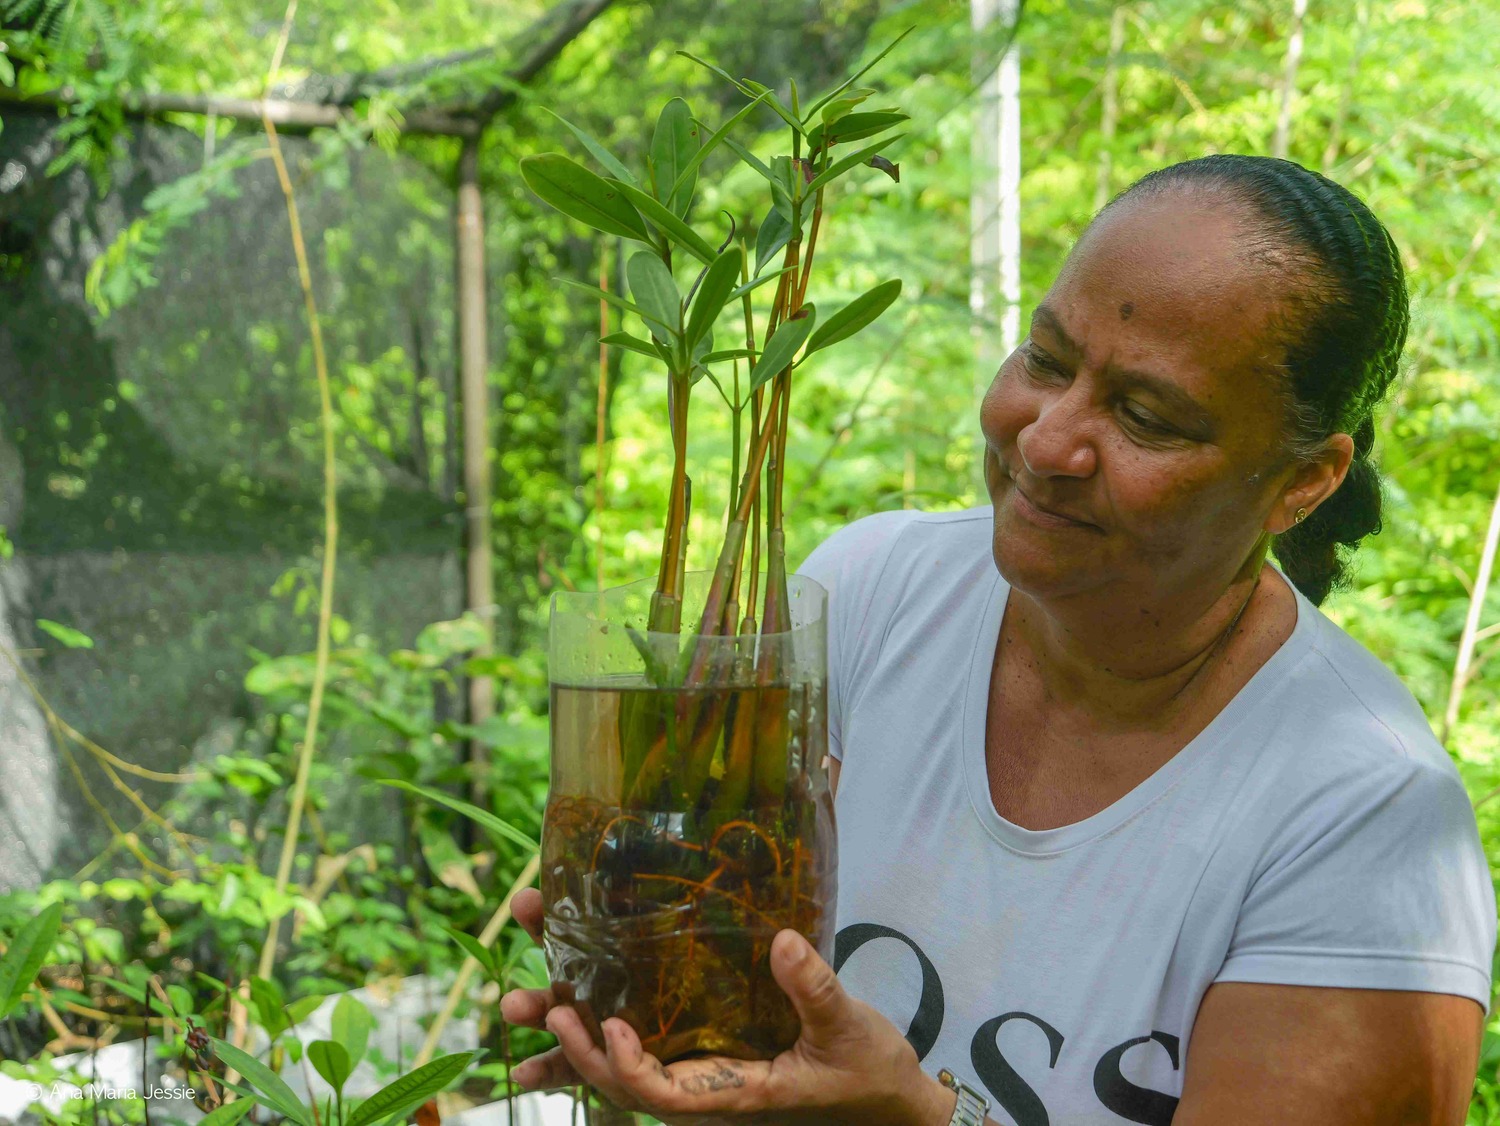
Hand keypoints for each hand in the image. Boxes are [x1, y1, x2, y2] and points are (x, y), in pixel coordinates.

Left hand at [499, 887, 953, 1124]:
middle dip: (565, 1040)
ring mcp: (696, 1071)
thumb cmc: (868, 1074)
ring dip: (562, 1033)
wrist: (885, 1104)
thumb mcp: (850, 1030)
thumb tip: (781, 940)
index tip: (604, 1025)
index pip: (662, 1096)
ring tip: (513, 1001)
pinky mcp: (701, 1049)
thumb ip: (814, 989)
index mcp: (731, 1094)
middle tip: (519, 999)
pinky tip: (556, 1008)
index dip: (625, 1068)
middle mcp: (701, 1088)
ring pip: (615, 1062)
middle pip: (617, 1076)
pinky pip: (638, 1046)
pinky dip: (592, 1031)